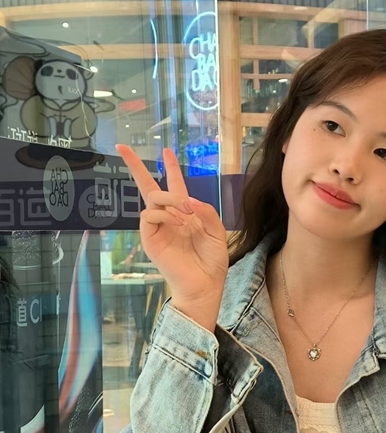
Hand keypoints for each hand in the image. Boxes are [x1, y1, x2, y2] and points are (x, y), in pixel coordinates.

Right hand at [116, 146, 228, 307]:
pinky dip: (163, 214)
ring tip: (185, 214)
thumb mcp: (217, 232)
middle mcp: (168, 218)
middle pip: (148, 187)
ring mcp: (157, 227)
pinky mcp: (149, 238)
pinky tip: (176, 221)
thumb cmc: (212, 261)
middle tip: (123, 148)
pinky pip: (148, 215)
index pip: (175, 186)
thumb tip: (188, 199)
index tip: (166, 151)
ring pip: (152, 198)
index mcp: (185, 214)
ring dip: (170, 199)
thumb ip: (206, 212)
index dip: (171, 168)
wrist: (204, 284)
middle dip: (135, 166)